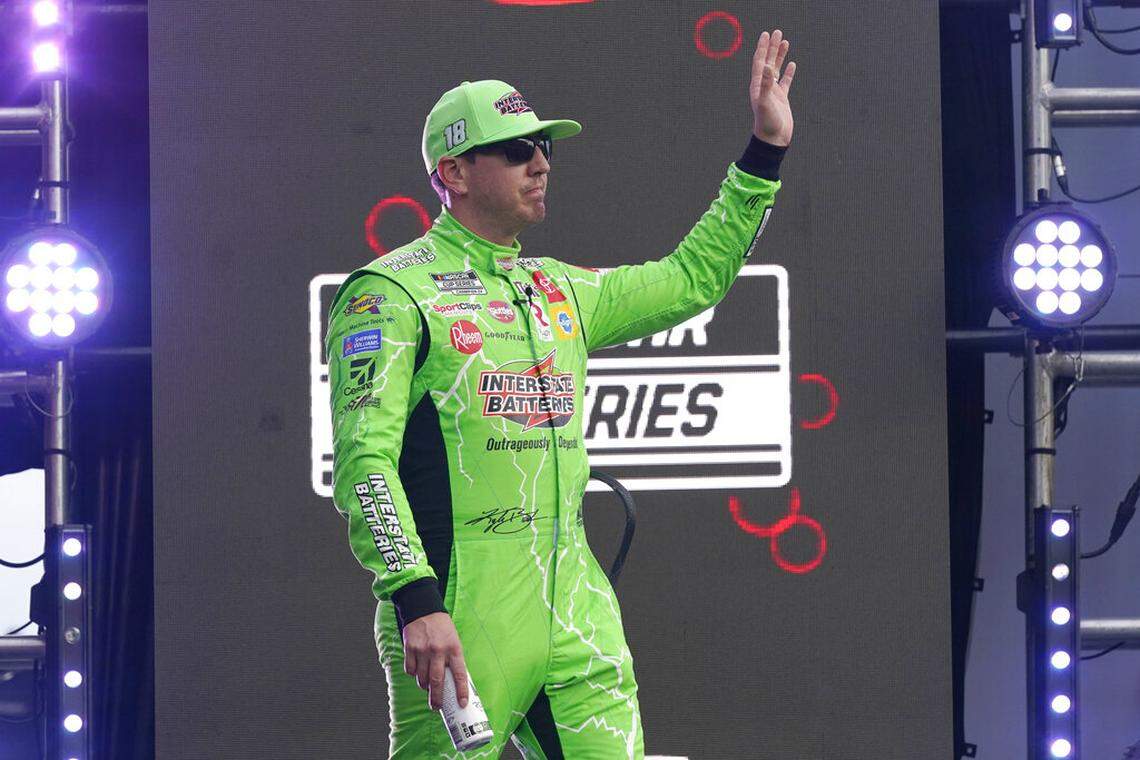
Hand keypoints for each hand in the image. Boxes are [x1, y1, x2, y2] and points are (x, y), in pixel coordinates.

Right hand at [401, 611, 468, 709]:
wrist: (424, 609)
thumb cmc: (442, 628)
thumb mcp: (454, 640)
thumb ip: (453, 659)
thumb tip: (453, 683)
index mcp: (454, 648)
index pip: (459, 674)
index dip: (461, 691)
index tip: (462, 703)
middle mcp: (439, 650)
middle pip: (437, 681)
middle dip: (437, 698)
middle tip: (436, 707)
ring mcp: (423, 650)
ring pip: (422, 678)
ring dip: (424, 686)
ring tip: (426, 686)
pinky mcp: (410, 648)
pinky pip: (410, 670)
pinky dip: (413, 674)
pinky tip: (417, 670)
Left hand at [749, 29, 796, 146]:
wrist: (773, 140)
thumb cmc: (767, 123)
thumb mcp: (765, 102)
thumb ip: (766, 84)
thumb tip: (768, 66)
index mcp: (757, 85)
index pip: (759, 62)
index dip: (762, 48)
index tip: (766, 34)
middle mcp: (764, 86)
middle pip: (768, 61)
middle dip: (772, 47)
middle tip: (777, 32)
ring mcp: (773, 92)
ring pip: (777, 69)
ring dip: (780, 56)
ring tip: (785, 42)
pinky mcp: (781, 98)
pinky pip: (785, 81)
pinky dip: (788, 72)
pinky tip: (792, 63)